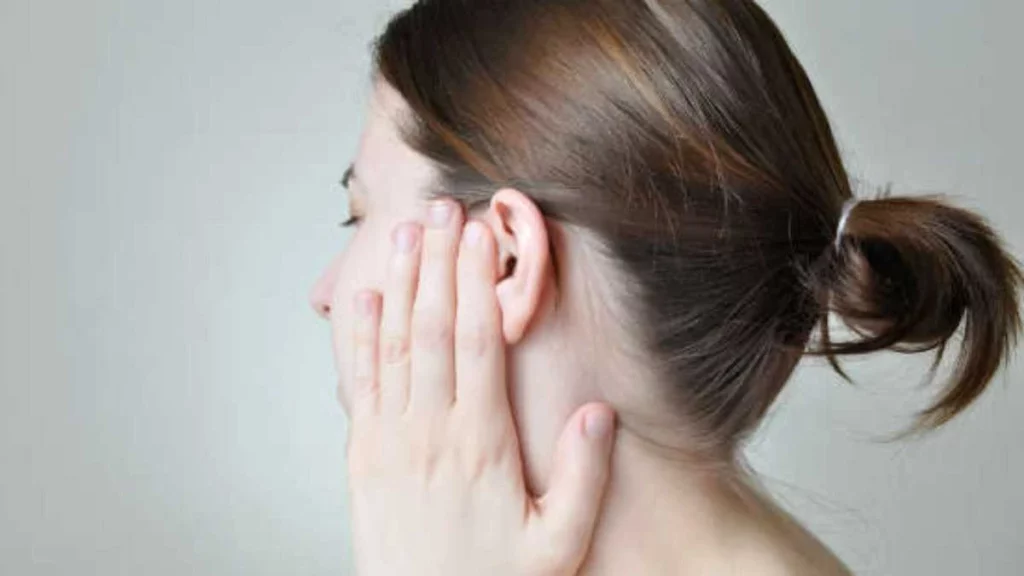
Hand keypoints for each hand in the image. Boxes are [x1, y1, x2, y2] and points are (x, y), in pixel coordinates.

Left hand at [334, 198, 616, 575]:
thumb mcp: (559, 544)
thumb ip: (583, 477)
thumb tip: (599, 410)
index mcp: (481, 444)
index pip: (477, 344)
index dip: (477, 284)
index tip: (482, 236)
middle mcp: (429, 432)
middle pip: (432, 329)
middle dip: (438, 262)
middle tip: (442, 208)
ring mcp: (389, 442)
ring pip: (394, 345)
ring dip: (400, 284)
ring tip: (405, 232)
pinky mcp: (363, 457)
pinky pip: (361, 384)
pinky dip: (359, 337)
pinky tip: (364, 299)